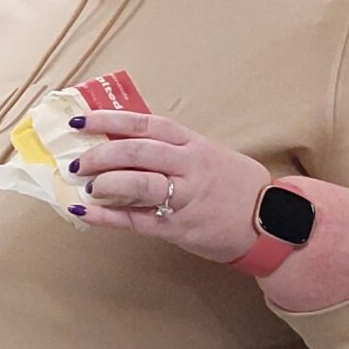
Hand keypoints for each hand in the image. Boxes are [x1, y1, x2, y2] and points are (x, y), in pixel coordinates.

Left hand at [64, 110, 268, 262]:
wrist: (272, 223)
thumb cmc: (234, 187)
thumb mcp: (207, 155)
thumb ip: (171, 150)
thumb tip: (119, 144)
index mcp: (192, 144)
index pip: (145, 124)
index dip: (108, 120)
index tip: (78, 121)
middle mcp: (189, 166)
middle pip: (137, 151)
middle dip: (99, 155)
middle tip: (75, 162)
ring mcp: (186, 197)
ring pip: (139, 183)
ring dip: (104, 183)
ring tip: (85, 186)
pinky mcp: (181, 227)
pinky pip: (137, 220)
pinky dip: (106, 217)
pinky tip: (84, 213)